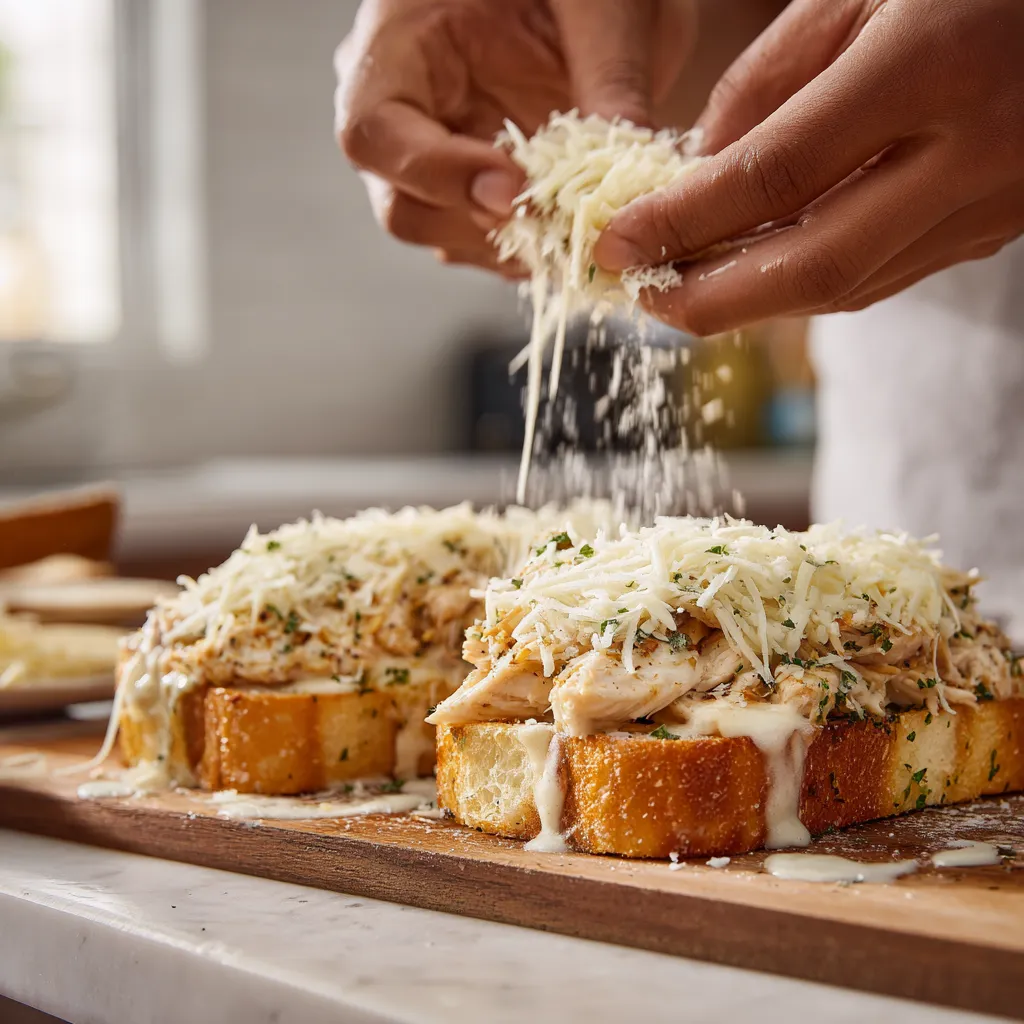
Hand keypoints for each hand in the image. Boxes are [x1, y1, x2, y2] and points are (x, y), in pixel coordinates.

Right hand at [335, 0, 694, 273]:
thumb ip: (611, 69)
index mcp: (395, 46)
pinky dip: (531, 250)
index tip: (511, 188)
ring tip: (578, 232)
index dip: (435, 173)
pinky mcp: (475, 195)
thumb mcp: (599, 2)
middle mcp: (403, 115)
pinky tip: (575, 233)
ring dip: (512, 247)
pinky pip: (486, 245)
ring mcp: (437, 162)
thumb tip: (631, 154)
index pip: (372, 133)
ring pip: (446, 238)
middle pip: (402, 205)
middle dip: (480, 224)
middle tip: (556, 223)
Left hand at [595, 0, 1023, 334]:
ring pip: (851, 286)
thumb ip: (771, 81)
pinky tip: (761, 272)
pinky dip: (810, 282)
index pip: (775, 177)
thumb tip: (697, 172)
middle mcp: (975, 151)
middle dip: (712, 298)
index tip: (618, 245)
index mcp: (933, 64)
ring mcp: (996, 201)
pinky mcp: (1000, 225)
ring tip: (689, 288)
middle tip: (646, 299)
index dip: (683, 222)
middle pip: (814, 266)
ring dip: (756, 302)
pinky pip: (887, 275)